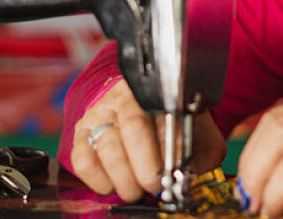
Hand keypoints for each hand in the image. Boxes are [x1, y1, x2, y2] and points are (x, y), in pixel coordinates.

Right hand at [69, 80, 226, 201]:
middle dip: (143, 170)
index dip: (165, 152)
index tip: (170, 176)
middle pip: (131, 133)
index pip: (160, 118)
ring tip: (136, 190)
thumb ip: (199, 151)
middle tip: (153, 187)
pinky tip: (113, 184)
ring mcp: (100, 114)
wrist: (150, 113)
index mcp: (157, 93)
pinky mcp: (83, 133)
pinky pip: (82, 160)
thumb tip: (185, 176)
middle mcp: (125, 98)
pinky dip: (98, 180)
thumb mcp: (197, 133)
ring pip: (106, 149)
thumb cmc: (176, 127)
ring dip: (123, 180)